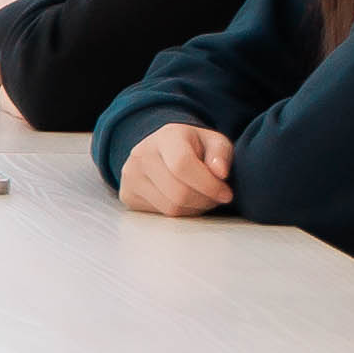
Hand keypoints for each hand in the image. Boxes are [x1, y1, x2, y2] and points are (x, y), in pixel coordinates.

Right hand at [116, 124, 234, 220]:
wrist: (162, 151)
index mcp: (166, 137)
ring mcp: (131, 176)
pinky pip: (160, 215)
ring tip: (202, 198)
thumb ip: (221, 154)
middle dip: (205, 201)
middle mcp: (142, 154)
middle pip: (178, 192)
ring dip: (194, 209)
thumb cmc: (193, 148)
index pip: (183, 165)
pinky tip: (185, 201)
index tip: (226, 193)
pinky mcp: (127, 195)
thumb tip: (220, 173)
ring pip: (171, 209)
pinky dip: (180, 214)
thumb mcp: (214, 142)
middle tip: (216, 198)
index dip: (209, 185)